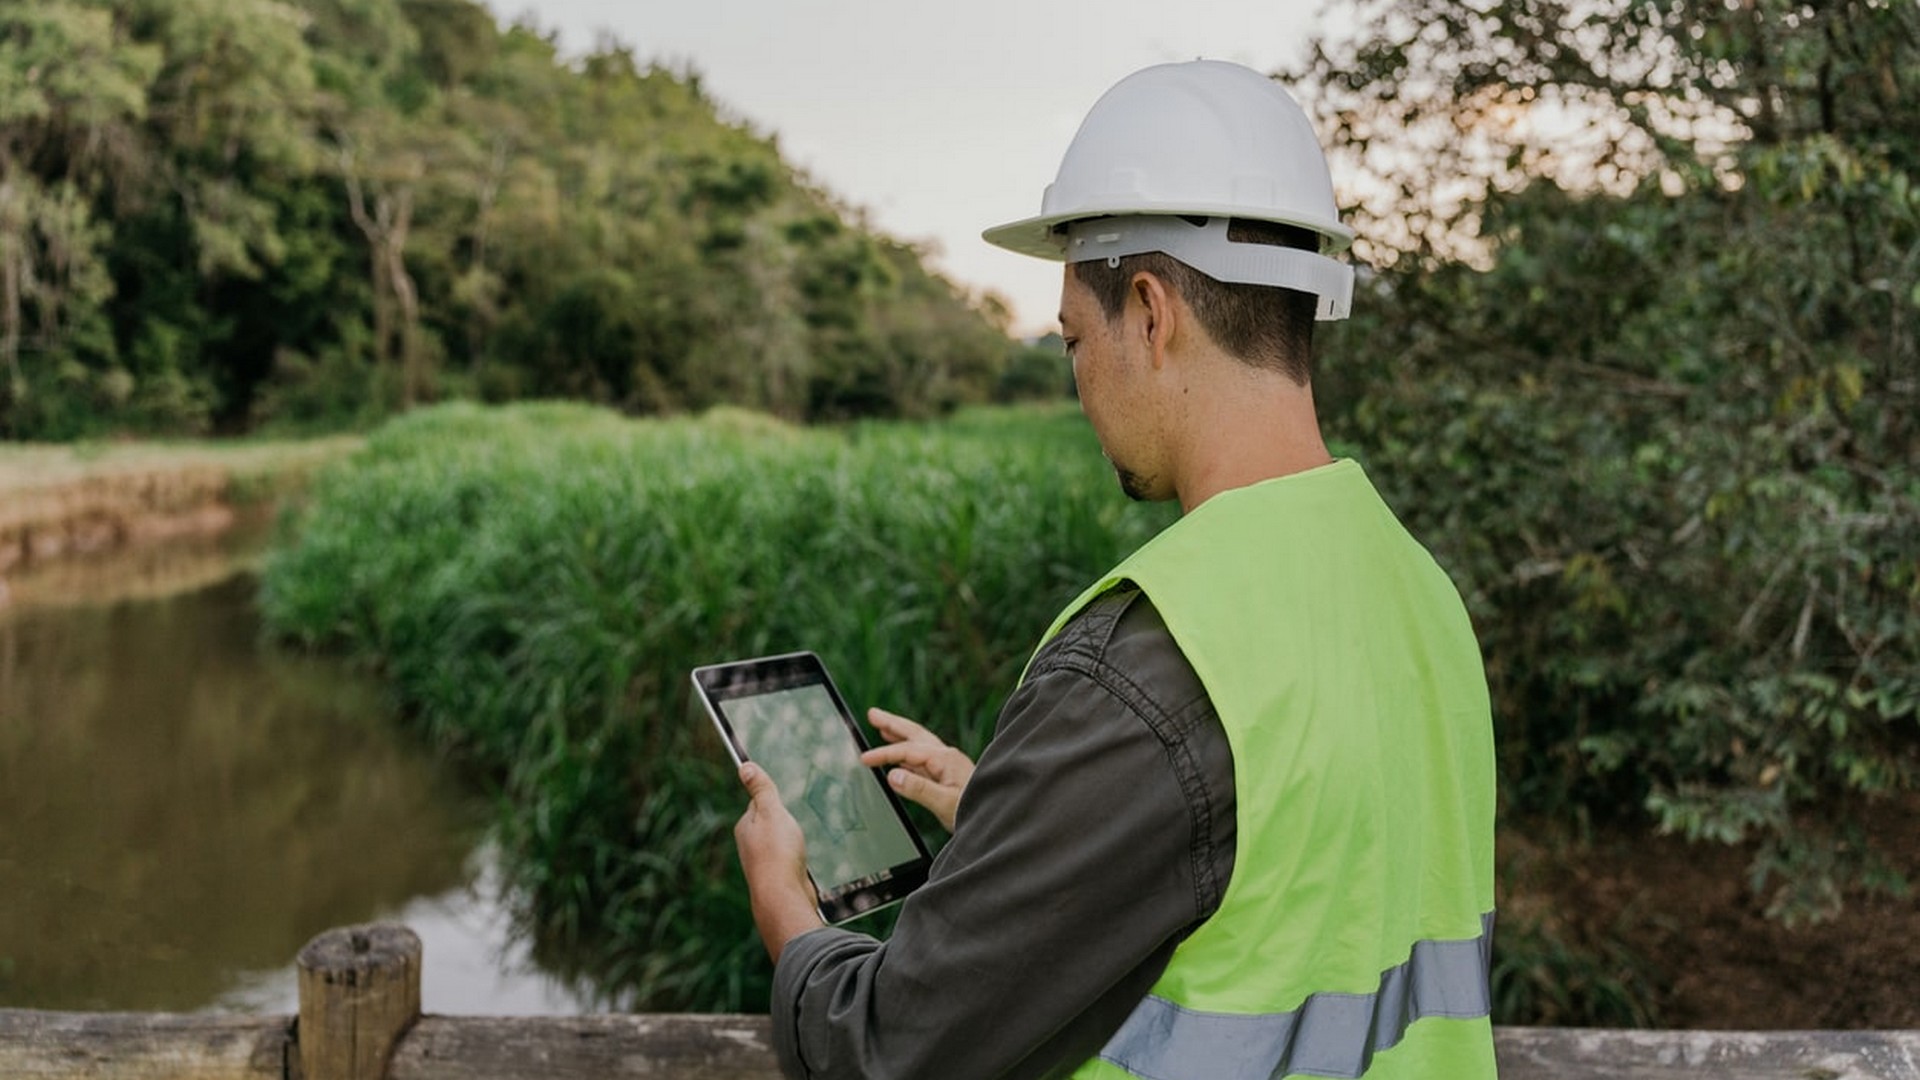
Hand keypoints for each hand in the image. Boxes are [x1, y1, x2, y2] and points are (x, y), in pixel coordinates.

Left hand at [733, 763, 823, 962]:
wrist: (784, 896)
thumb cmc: (777, 852)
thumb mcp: (771, 812)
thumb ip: (761, 789)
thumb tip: (744, 766)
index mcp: (745, 827)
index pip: (758, 804)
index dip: (772, 800)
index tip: (783, 800)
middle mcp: (750, 845)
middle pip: (769, 824)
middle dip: (783, 821)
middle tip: (795, 823)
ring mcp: (763, 863)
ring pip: (779, 843)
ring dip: (791, 841)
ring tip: (800, 843)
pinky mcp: (778, 877)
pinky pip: (788, 860)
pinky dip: (796, 857)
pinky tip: (803, 861)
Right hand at [860, 707, 975, 831]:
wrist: (997, 817)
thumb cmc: (975, 810)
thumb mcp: (944, 803)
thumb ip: (919, 789)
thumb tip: (893, 775)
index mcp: (944, 759)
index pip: (908, 750)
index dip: (884, 754)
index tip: (864, 759)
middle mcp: (945, 756)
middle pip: (914, 734)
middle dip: (893, 724)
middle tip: (872, 714)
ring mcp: (947, 764)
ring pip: (918, 743)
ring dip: (899, 733)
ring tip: (881, 726)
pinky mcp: (946, 774)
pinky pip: (921, 758)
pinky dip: (906, 752)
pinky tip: (899, 756)